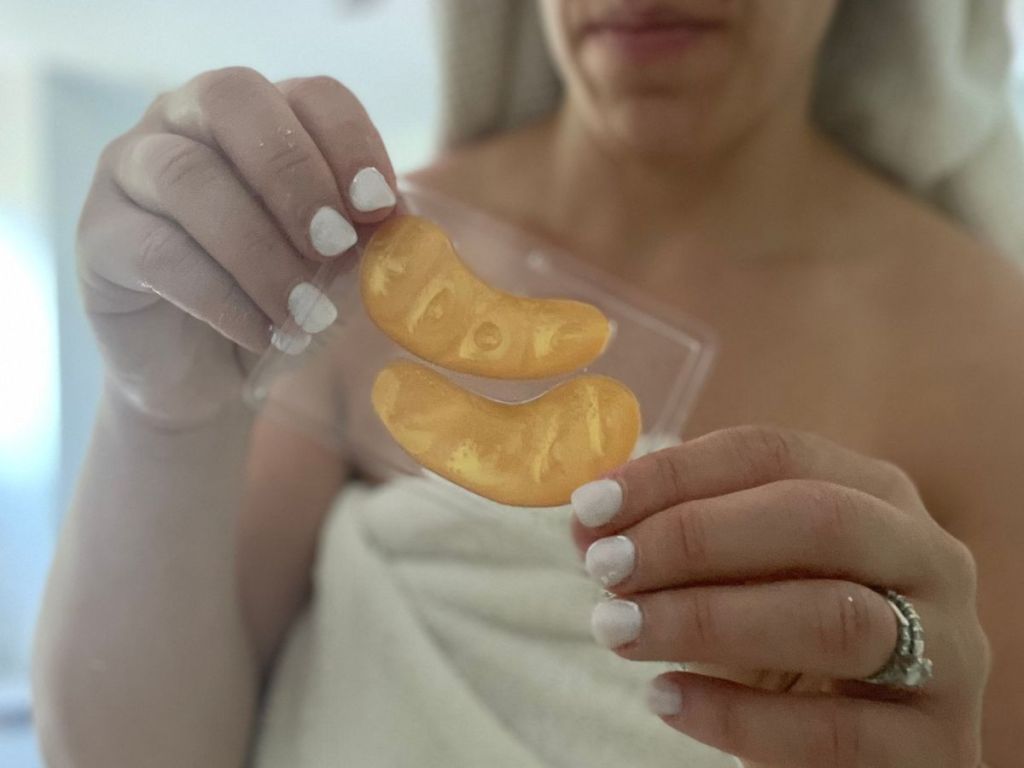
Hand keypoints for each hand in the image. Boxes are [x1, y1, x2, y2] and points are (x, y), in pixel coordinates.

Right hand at [78, 68, 397, 426]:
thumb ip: (363, 239)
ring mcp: (132, 171)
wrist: (206, 375)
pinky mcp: (100, 235)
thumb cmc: (279, 304)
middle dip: (295, 176)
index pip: (310, 94)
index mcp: (262, 118)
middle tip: (336, 246)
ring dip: (260, 251)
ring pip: (188, 177)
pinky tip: (263, 335)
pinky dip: (222, 298)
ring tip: (307, 312)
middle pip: (234, 102)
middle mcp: (188, 122)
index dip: (350, 141)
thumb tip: (400, 226)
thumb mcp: (333, 271)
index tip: (379, 207)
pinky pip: (157, 251)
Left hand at [571, 426, 988, 766]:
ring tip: (617, 630)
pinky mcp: (936, 747)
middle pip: (816, 519)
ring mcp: (946, 652)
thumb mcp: (739, 577)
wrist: (867, 743)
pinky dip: (736, 715)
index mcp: (876, 494)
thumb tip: (585, 524)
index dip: (674, 474)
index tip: (589, 506)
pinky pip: (833, 731)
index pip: (773, 454)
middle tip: (605, 567)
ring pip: (832, 620)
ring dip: (706, 620)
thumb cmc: (788, 637)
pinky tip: (664, 698)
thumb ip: (673, 543)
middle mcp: (926, 558)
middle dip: (695, 537)